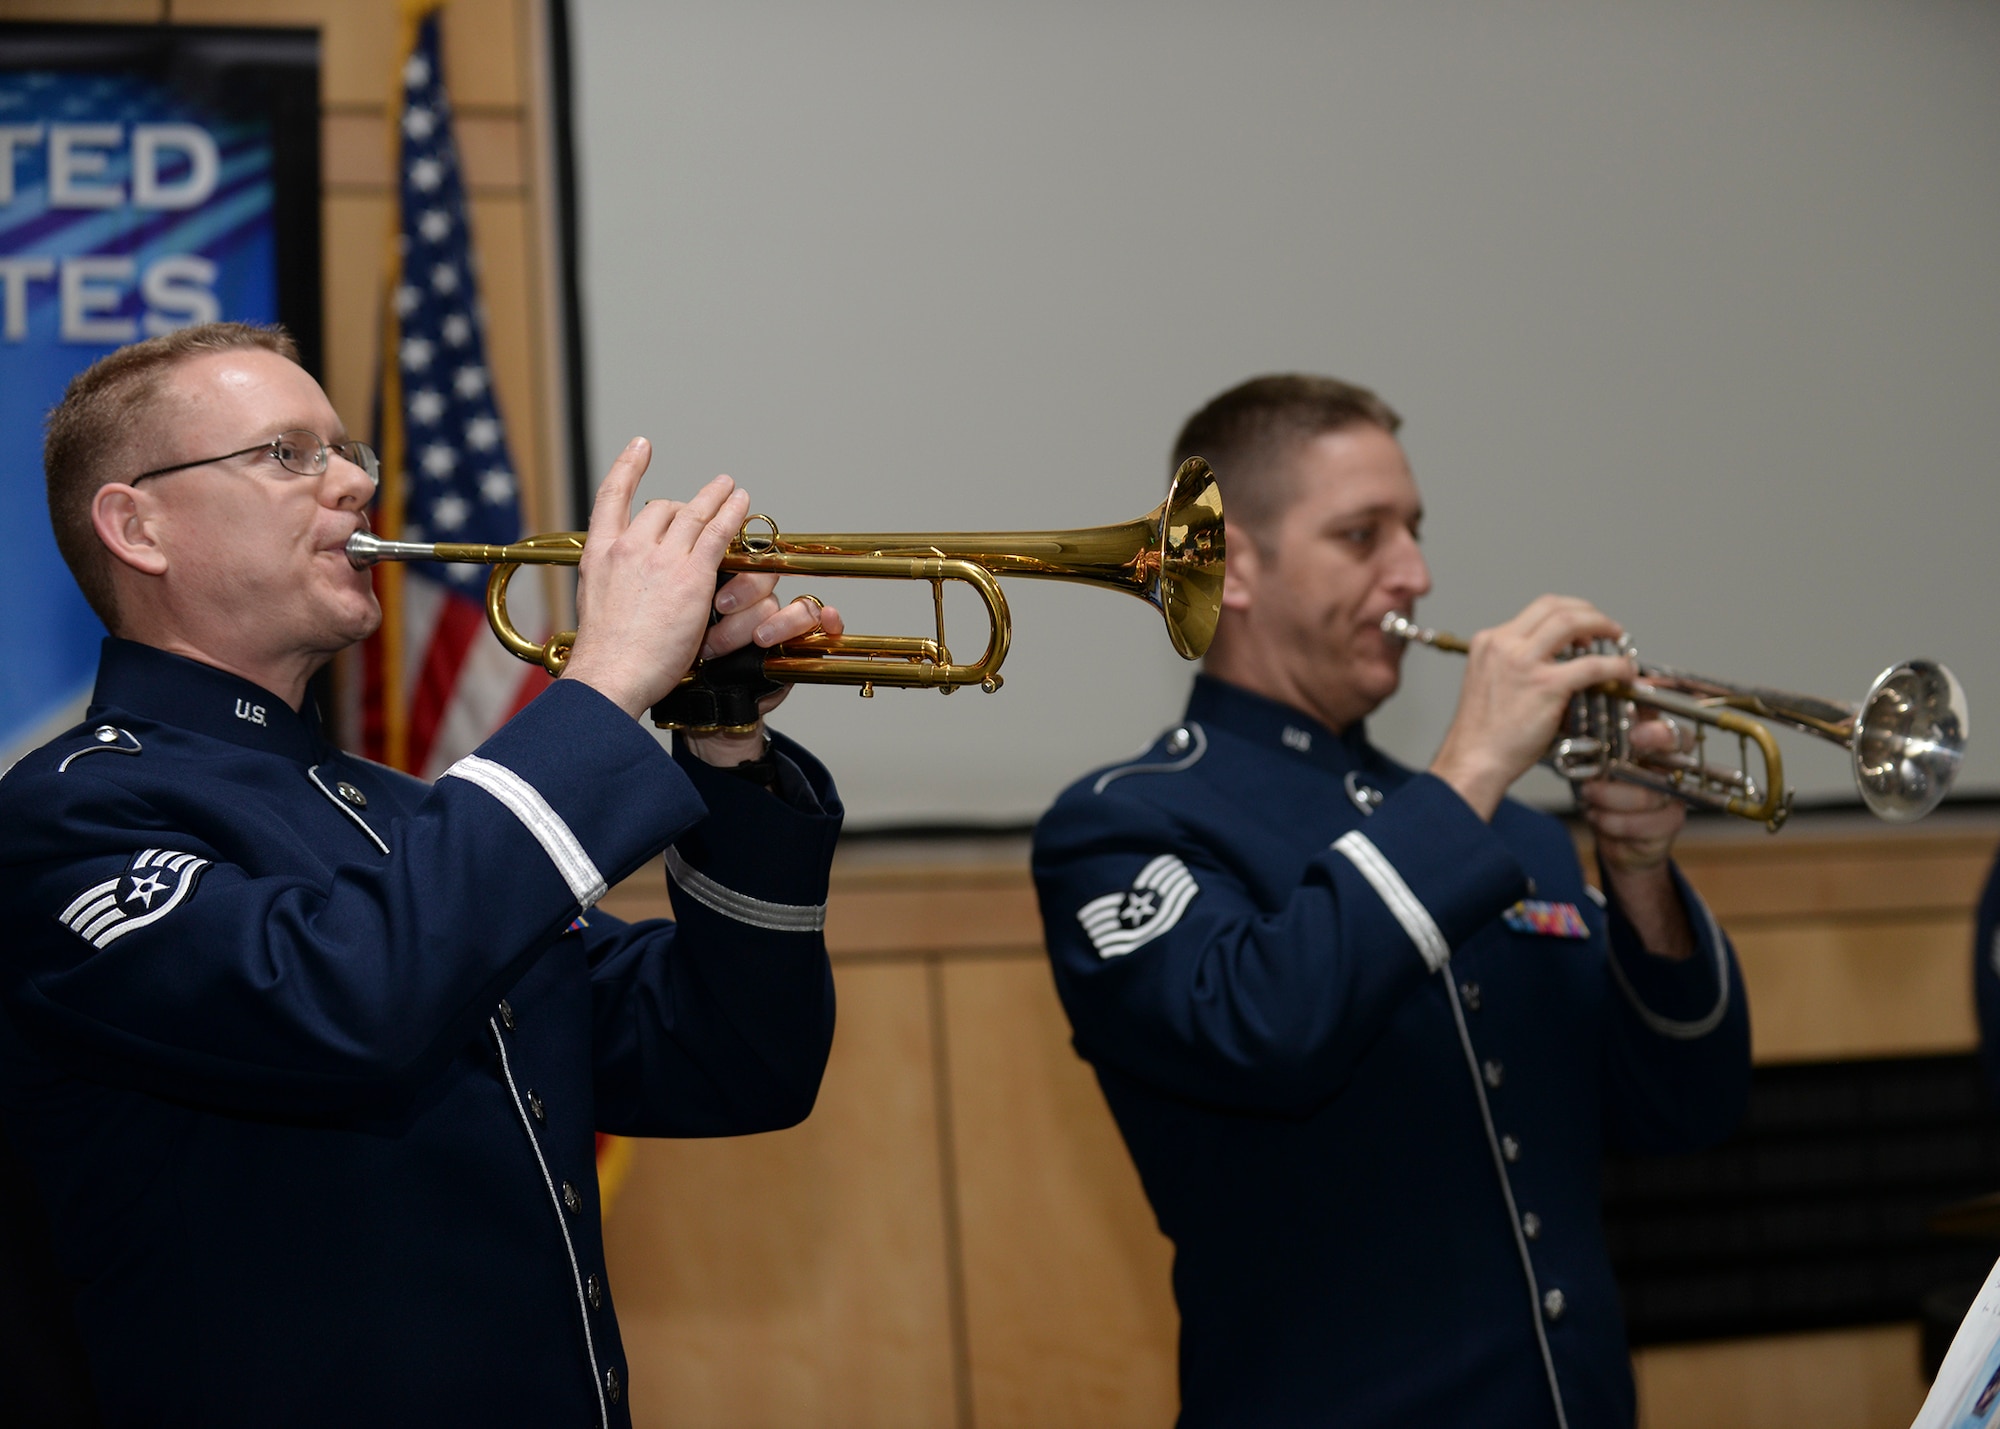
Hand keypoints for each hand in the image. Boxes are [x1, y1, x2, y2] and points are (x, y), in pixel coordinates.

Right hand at [559, 439, 749, 717]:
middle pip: (660, 509)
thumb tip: (623, 586)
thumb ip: (611, 585)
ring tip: (730, 488)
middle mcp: (628, 547)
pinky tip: (741, 503)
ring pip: (693, 515)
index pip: (610, 498)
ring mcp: (660, 558)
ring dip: (716, 498)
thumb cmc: (605, 657)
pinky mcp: (691, 575)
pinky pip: (717, 533)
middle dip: (683, 506)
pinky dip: (731, 513)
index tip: (641, 446)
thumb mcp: (594, 607)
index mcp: (599, 555)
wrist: (611, 674)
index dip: (628, 467)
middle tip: (702, 504)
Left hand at [682, 576, 847, 765]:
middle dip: (746, 603)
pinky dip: (830, 620)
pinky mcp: (803, 644)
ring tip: (756, 641)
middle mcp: (759, 602)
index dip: (739, 580)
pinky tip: (829, 621)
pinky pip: (823, 624)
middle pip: (768, 583)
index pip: (745, 564)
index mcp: (729, 589)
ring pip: (793, 606)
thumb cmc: (693, 663)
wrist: (706, 702)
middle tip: (724, 621)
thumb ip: (692, 599)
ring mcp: (783, 622)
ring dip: (774, 624)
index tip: (720, 602)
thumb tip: (691, 573)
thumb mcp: (686, 628)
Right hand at [1429, 595, 1633, 819]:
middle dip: (1588, 612)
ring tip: (1617, 640)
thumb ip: (1515, 665)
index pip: (1537, 610)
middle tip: (1606, 628)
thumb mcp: (1490, 682)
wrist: (1474, 760)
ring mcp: (1524, 662)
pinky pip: (1592, 665)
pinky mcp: (1545, 685)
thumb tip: (1553, 662)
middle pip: (1555, 606)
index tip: (1584, 628)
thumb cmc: (1483, 734)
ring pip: (1573, 622)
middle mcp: (1503, 644)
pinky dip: (1615, 665)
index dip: (1569, 612)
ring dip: (1603, 625)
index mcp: (1489, 642)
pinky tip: (1623, 672)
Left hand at [1578, 716, 1694, 959]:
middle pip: (1667, 763)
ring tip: (1593, 800)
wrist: (1617, 842)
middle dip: (1629, 773)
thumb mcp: (1595, 758)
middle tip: (1604, 777)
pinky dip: (1612, 826)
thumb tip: (1582, 714)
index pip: (1674, 730)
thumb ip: (1597, 737)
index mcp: (1655, 743)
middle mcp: (1674, 771)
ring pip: (1647, 797)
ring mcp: (1675, 801)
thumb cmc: (1602, 791)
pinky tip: (1602, 822)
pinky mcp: (1668, 830)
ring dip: (1610, 802)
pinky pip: (1641, 828)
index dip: (1658, 732)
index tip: (1640, 734)